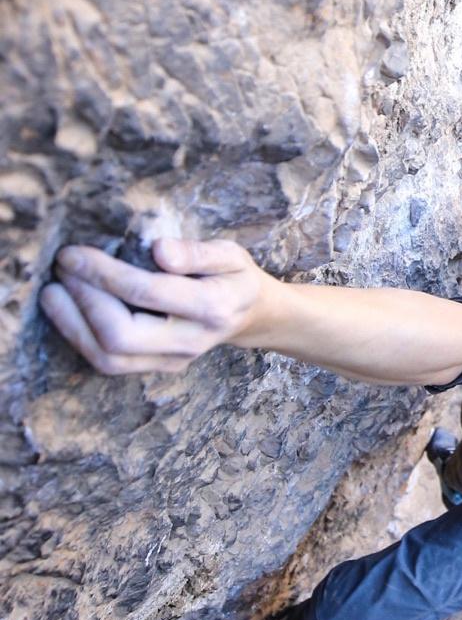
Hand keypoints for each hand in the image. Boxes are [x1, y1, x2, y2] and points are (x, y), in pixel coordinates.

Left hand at [39, 237, 273, 376]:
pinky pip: (109, 364)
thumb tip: (160, 250)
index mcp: (212, 307)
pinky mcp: (155, 368)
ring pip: (109, 359)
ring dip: (72, 325)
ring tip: (53, 293)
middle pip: (121, 337)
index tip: (74, 253)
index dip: (104, 273)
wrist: (250, 316)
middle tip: (62, 270)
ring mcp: (171, 361)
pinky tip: (67, 311)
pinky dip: (81, 338)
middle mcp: (190, 342)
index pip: (147, 292)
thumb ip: (197, 252)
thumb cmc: (233, 276)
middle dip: (83, 301)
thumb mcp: (230, 253)